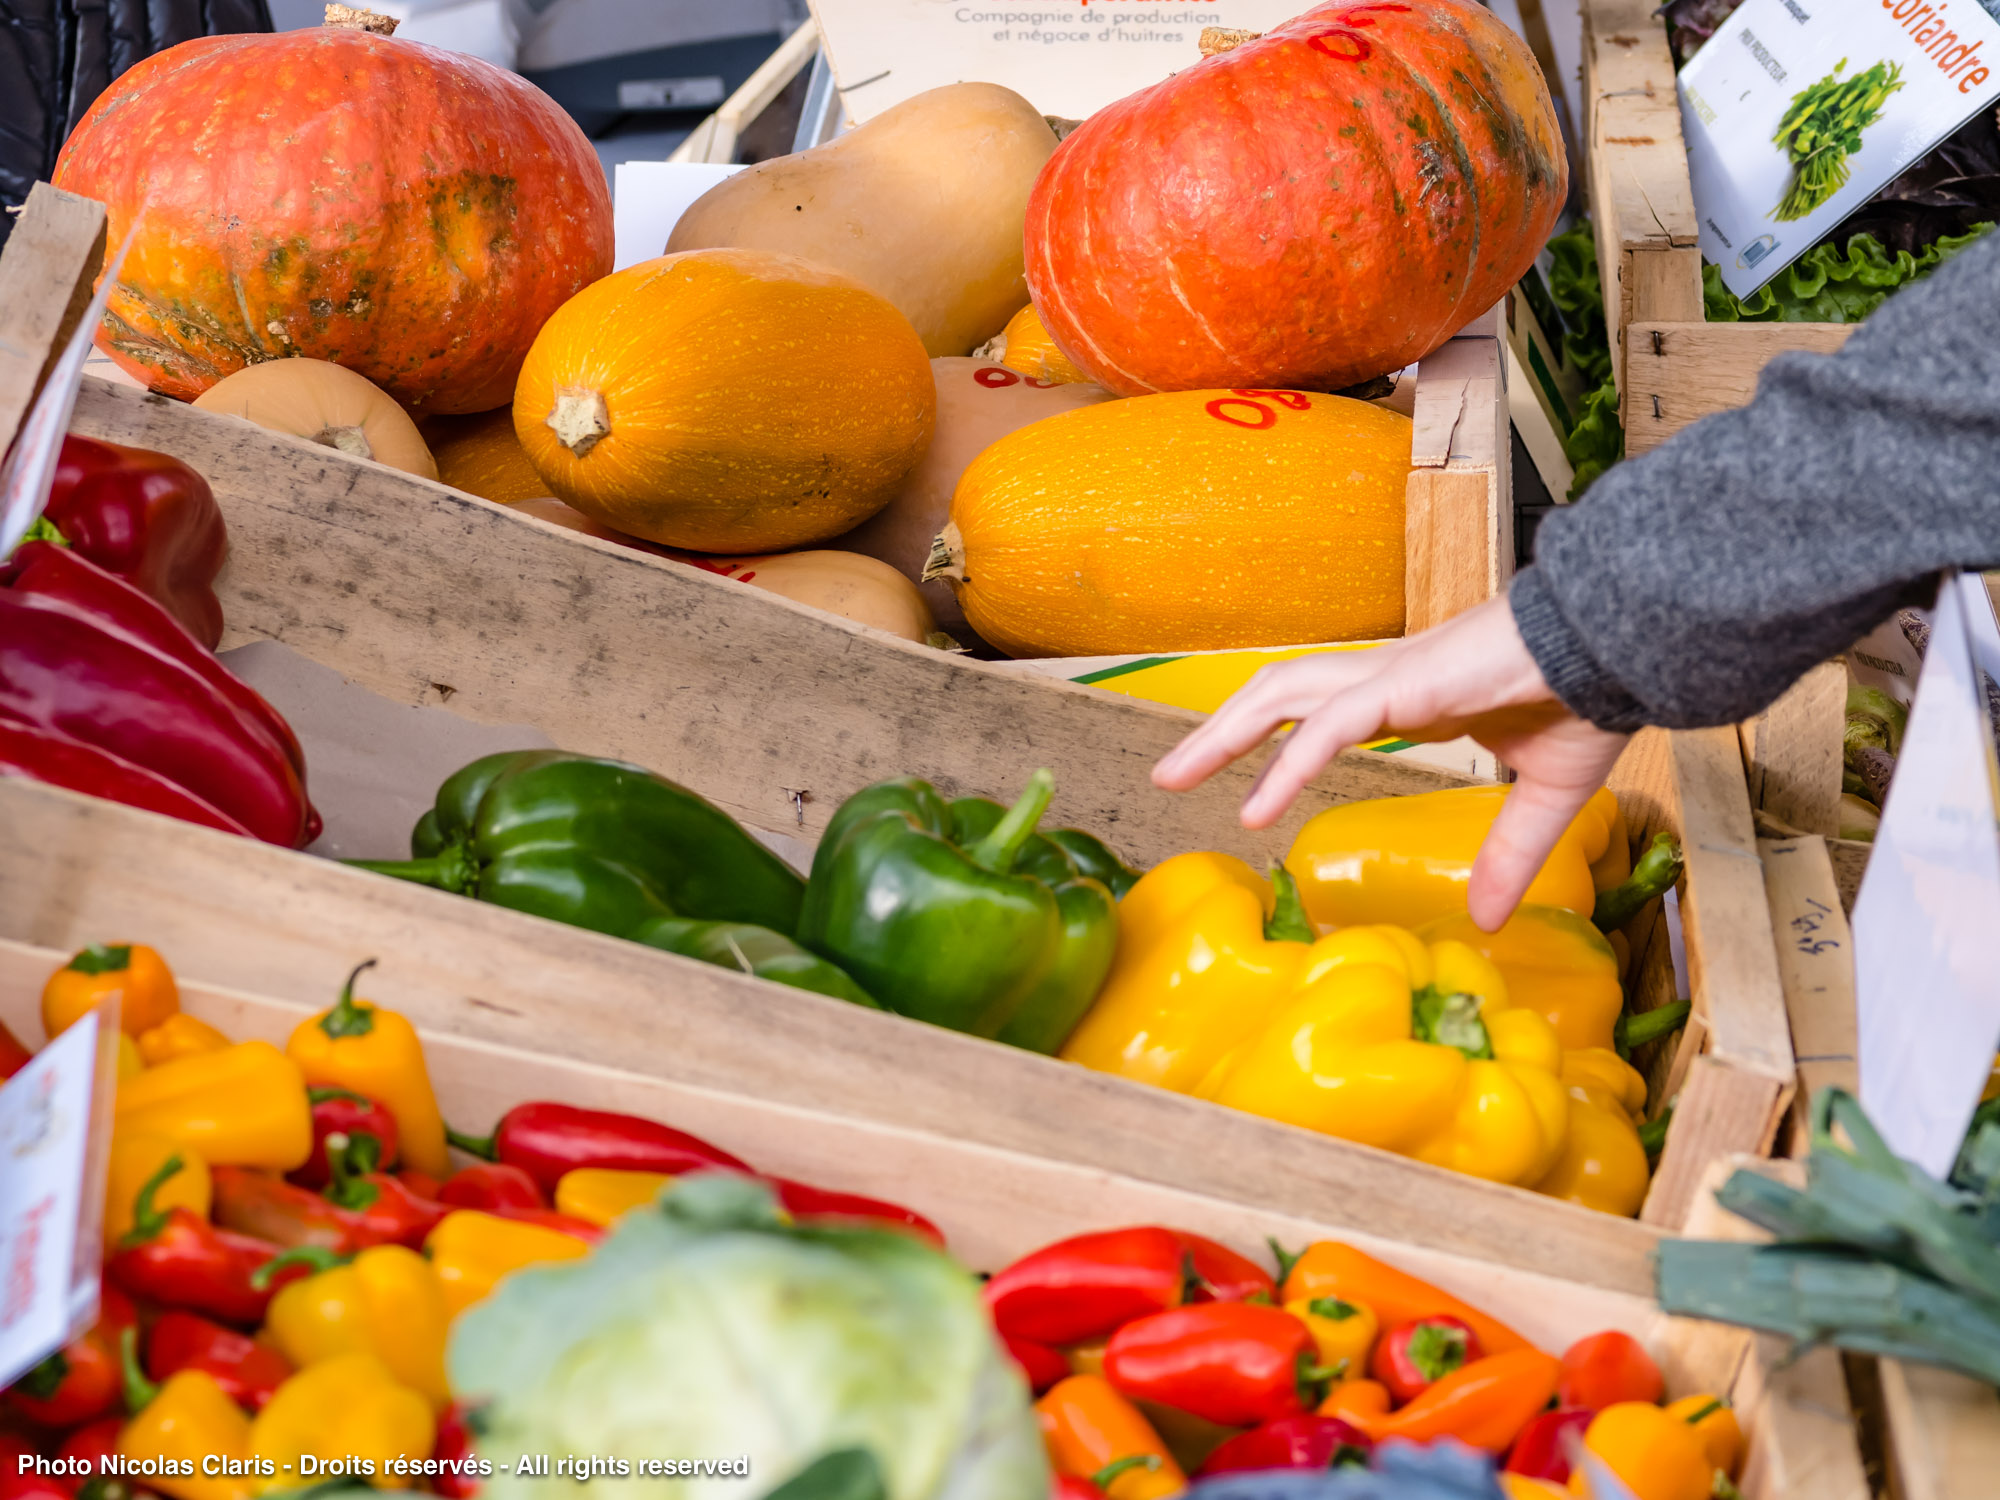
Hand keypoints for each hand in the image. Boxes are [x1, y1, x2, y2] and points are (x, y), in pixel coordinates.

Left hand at [1151, 595, 1629, 928]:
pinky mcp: (1407, 684)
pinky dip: (1287, 763)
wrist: (1625, 643)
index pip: (1320, 708)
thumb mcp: (1542, 796)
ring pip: (1283, 693)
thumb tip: (1492, 918)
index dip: (1276, 740)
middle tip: (1170, 773)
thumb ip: (1509, 853)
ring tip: (1176, 775)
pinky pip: (1331, 724)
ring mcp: (1392, 674)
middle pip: (1280, 691)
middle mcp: (1388, 676)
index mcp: (1412, 693)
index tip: (1243, 786)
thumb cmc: (1591, 695)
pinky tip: (1256, 804)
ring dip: (1224, 734)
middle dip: (1221, 732)